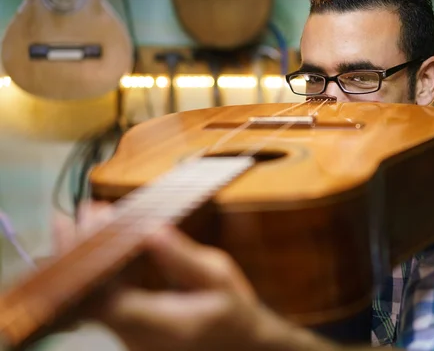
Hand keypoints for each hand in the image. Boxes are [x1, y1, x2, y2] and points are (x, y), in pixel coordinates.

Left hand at [50, 202, 340, 350]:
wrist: (238, 344)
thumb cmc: (232, 310)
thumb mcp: (218, 277)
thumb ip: (183, 257)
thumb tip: (152, 231)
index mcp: (159, 324)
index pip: (106, 296)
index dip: (90, 259)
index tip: (92, 220)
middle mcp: (134, 336)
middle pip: (89, 296)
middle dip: (80, 251)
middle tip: (83, 212)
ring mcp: (128, 335)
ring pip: (92, 297)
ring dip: (87, 258)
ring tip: (91, 219)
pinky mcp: (128, 329)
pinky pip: (104, 298)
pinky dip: (101, 269)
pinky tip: (104, 243)